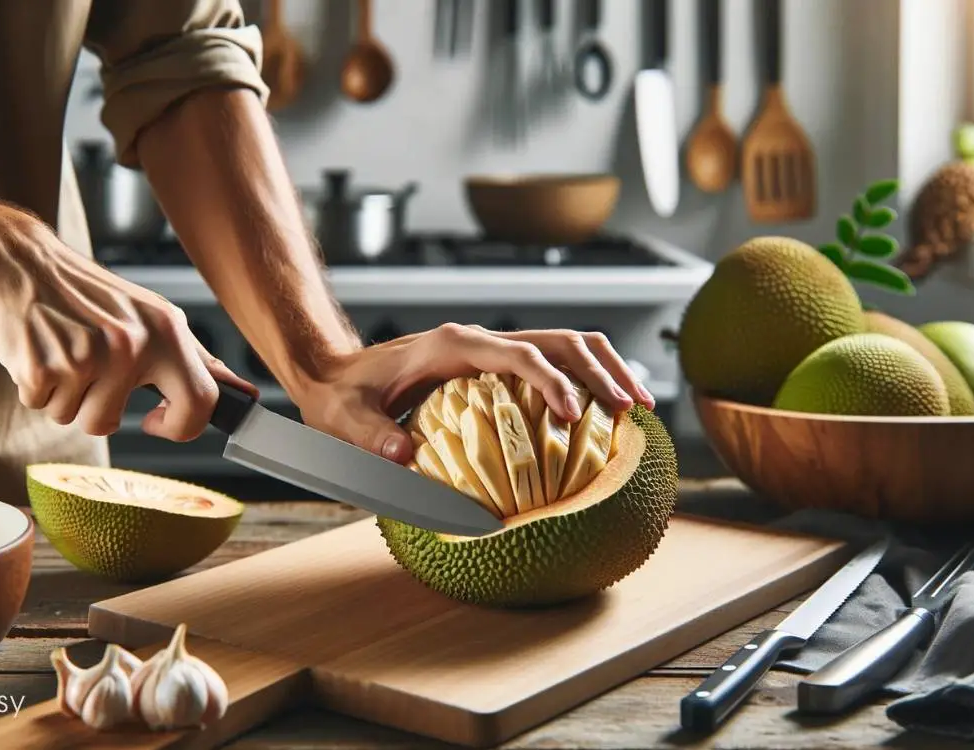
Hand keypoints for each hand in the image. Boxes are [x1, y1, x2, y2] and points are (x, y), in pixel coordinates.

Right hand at [0, 207, 255, 439]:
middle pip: (114, 423)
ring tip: (64, 353)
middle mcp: (131, 344)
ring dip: (66, 397)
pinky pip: (43, 407)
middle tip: (92, 382)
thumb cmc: (88, 296)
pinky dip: (37, 388)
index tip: (157, 420)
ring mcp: (86, 357)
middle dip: (102, 415)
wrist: (21, 263)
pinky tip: (41, 351)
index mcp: (166, 331)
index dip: (180, 427)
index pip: (201, 402)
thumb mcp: (151, 317)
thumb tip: (240, 394)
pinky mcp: (43, 367)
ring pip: (76, 419)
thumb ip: (194, 359)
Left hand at [292, 323, 654, 463]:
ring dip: (605, 369)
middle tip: (632, 410)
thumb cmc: (342, 396)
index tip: (573, 415)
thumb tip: (403, 456)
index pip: (518, 354)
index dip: (551, 380)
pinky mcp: (495, 363)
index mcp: (452, 346)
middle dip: (601, 369)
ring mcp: (491, 348)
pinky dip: (584, 381)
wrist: (336, 372)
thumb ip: (369, 437)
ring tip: (638, 409)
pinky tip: (604, 416)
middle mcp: (479, 340)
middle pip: (559, 339)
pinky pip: (551, 363)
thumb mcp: (344, 420)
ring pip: (565, 344)